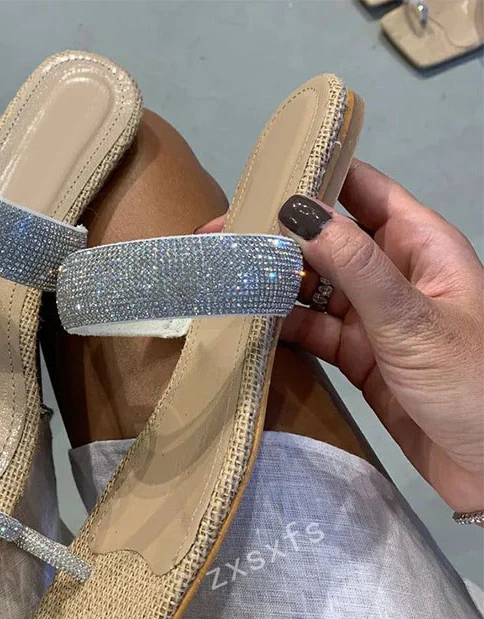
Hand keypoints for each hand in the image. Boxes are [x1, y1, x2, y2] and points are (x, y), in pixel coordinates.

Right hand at [201, 159, 483, 512]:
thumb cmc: (472, 384)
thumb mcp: (412, 320)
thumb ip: (355, 266)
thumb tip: (298, 211)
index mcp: (420, 246)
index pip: (363, 192)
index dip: (315, 177)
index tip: (260, 178)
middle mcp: (393, 274)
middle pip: (327, 241)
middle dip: (277, 238)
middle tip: (219, 240)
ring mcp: (373, 318)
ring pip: (313, 289)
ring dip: (273, 285)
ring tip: (223, 280)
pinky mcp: (358, 358)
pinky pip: (312, 332)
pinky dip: (281, 328)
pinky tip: (247, 323)